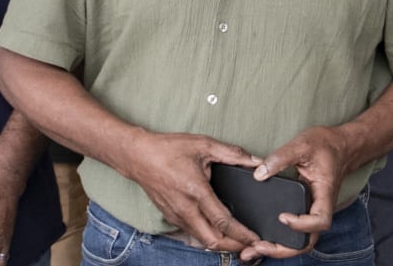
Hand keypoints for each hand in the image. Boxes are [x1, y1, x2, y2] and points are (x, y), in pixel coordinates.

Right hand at [123, 131, 261, 251]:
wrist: (137, 156)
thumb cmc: (168, 149)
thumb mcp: (203, 144)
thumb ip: (232, 153)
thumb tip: (255, 161)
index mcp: (196, 191)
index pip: (224, 221)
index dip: (242, 233)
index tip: (256, 237)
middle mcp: (186, 208)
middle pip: (213, 241)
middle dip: (234, 247)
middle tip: (249, 245)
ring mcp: (176, 215)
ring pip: (202, 240)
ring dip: (220, 243)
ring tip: (237, 239)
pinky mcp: (170, 217)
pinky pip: (192, 232)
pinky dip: (206, 235)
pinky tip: (216, 229)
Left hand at [240, 126, 345, 261]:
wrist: (340, 145)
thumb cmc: (325, 144)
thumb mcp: (302, 144)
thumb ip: (280, 158)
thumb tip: (259, 174)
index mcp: (324, 193)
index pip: (319, 220)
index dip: (301, 224)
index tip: (282, 217)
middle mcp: (320, 207)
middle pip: (308, 240)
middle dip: (283, 249)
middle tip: (257, 247)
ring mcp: (313, 211)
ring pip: (301, 240)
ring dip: (279, 249)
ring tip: (253, 250)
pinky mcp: (306, 210)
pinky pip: (296, 231)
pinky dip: (280, 239)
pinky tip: (261, 240)